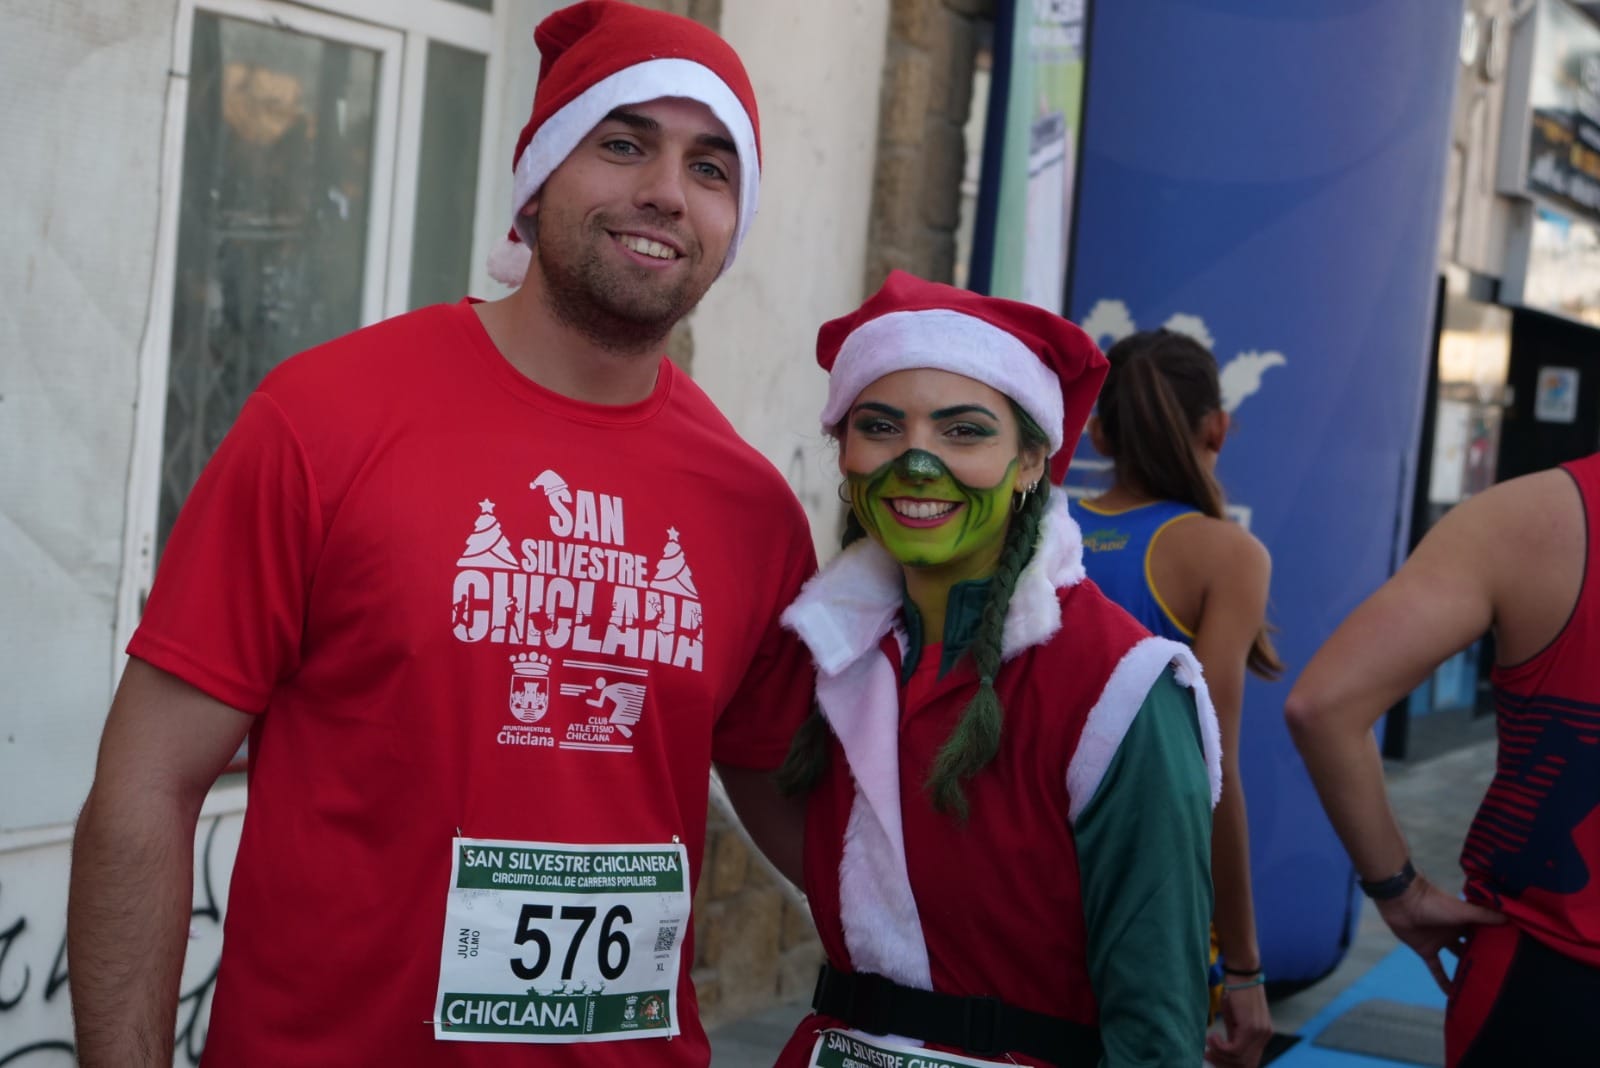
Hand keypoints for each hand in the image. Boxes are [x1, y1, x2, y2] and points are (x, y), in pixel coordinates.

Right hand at [1205, 978, 1271, 1067]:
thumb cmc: (1235, 990)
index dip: (1230, 1063)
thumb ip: (1235, 1034)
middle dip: (1223, 1062)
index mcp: (1263, 1034)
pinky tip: (1212, 1037)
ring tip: (1208, 1042)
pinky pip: (1235, 1049)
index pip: (1250, 1060)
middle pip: (1245, 1063)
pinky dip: (1220, 1047)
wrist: (1242, 973)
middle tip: (1207, 1054)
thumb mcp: (1235, 1017)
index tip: (1213, 1057)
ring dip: (1219, 1053)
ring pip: (1239, 1058)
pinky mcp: (1251, 1028)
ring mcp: (1260, 1033)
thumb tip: (1226, 1050)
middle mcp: (1265, 1035)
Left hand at [1374, 873, 1503, 993]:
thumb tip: (1510, 918)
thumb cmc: (1433, 902)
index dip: (1497, 940)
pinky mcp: (1426, 950)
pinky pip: (1436, 969)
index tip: (1515, 954)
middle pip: (1472, 946)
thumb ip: (1484, 915)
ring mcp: (1440, 941)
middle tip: (1502, 974)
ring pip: (1456, 958)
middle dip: (1484, 957)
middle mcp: (1454, 931)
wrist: (1401, 901)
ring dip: (1466, 970)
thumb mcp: (1463, 910)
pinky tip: (1453, 995)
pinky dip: (1443, 981)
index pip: (1484, 931)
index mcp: (1465, 920)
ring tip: (1483, 986)